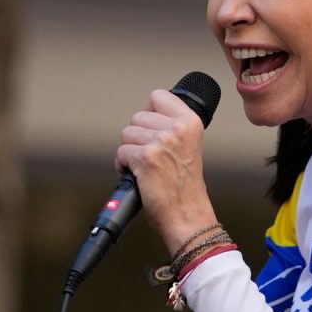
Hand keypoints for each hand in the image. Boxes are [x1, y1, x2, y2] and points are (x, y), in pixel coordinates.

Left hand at [116, 89, 217, 253]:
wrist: (187, 216)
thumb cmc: (185, 187)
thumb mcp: (188, 146)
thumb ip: (172, 127)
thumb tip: (145, 116)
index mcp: (191, 122)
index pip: (158, 96)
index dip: (148, 112)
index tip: (151, 128)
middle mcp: (178, 128)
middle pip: (137, 116)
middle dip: (137, 137)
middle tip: (149, 156)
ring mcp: (162, 142)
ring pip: (126, 134)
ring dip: (129, 152)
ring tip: (144, 167)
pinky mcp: (146, 158)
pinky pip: (121, 152)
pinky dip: (122, 166)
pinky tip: (137, 176)